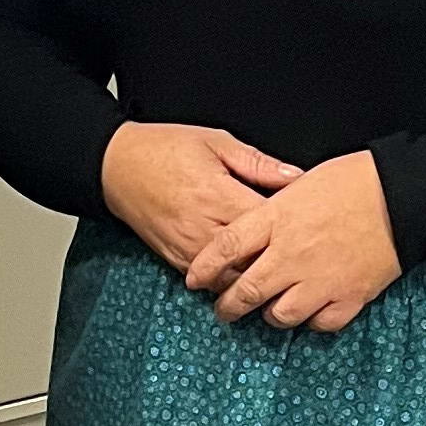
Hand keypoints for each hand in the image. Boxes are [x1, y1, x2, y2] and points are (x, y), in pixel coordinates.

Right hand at [98, 120, 299, 276]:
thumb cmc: (165, 149)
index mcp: (217, 195)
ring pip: (235, 279)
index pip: (268, 224)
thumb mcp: (216, 142)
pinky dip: (231, 280)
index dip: (293, 226)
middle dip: (279, 259)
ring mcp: (188, 250)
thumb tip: (295, 176)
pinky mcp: (176, 261)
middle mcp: (203, 228)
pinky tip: (246, 272)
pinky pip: (212, 283)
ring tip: (277, 268)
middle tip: (302, 254)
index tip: (309, 224)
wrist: (116, 167)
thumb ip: (258, 164)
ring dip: (256, 275)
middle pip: (255, 259)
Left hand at [190, 149, 400, 333]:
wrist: (403, 195)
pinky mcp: (348, 297)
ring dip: (269, 315)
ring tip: (269, 310)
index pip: (225, 248)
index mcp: (277, 219)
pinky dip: (311, 321)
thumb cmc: (354, 180)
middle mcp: (291, 254)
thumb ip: (271, 208)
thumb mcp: (301, 183)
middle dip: (228, 307)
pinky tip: (309, 311)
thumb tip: (250, 227)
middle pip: (245, 291)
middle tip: (223, 311)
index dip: (204, 267)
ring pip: (279, 315)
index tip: (194, 280)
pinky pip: (319, 323)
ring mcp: (320, 280)